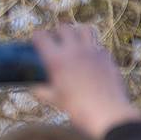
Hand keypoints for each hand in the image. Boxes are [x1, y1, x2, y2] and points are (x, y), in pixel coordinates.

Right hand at [32, 24, 140, 138]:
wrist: (106, 112)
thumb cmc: (76, 108)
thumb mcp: (53, 100)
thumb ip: (41, 90)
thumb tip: (34, 87)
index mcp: (56, 60)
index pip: (41, 37)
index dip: (37, 37)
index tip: (36, 40)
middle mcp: (74, 50)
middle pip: (63, 27)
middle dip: (57, 32)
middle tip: (55, 41)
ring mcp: (92, 51)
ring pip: (84, 29)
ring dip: (76, 32)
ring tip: (74, 42)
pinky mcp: (106, 56)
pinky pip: (97, 45)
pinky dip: (91, 48)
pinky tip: (89, 59)